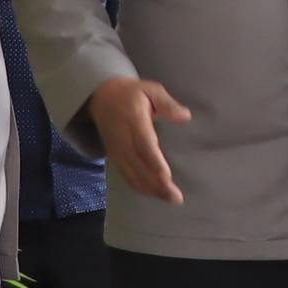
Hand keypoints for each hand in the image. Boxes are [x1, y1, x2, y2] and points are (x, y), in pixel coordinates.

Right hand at [86, 76, 193, 202]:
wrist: (101, 97)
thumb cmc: (132, 94)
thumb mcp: (150, 89)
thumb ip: (167, 103)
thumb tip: (185, 116)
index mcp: (132, 119)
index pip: (143, 144)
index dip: (154, 162)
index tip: (166, 176)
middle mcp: (122, 138)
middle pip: (138, 165)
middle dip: (156, 183)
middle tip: (176, 197)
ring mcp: (116, 149)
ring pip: (131, 174)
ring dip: (150, 189)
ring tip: (170, 199)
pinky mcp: (114, 156)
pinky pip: (125, 175)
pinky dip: (139, 187)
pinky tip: (154, 194)